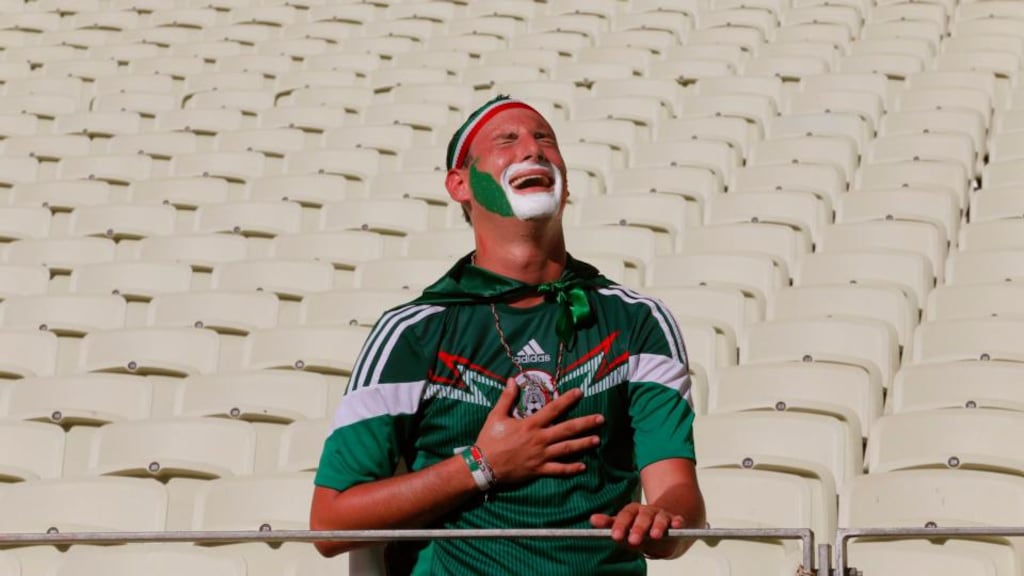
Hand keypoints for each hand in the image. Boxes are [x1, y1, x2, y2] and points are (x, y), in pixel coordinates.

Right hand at [474, 377, 603, 484]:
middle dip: (585, 423)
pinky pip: (558, 470)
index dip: (568, 400)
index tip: (580, 392)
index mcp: (531, 424)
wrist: (483, 466)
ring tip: (597, 440)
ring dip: (583, 444)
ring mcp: (541, 456)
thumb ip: (507, 398)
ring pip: (567, 449)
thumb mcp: (496, 416)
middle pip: (567, 429)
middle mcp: (540, 439)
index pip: (553, 409)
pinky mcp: (538, 470)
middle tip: (601, 419)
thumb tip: (512, 380)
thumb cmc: (489, 440)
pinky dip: (571, 469)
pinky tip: (583, 467)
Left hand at [590, 503, 684, 555]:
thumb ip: (610, 524)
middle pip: (642, 517)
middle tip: (633, 540)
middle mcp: (647, 511)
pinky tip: (677, 525)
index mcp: (633, 511)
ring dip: (657, 526)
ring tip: (655, 534)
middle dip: (638, 528)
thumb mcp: (625, 527)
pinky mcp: (676, 521)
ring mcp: (662, 515)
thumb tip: (592, 519)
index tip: (614, 536)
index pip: (625, 515)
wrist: (663, 528)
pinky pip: (677, 520)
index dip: (620, 525)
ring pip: (659, 519)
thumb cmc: (639, 528)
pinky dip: (678, 522)